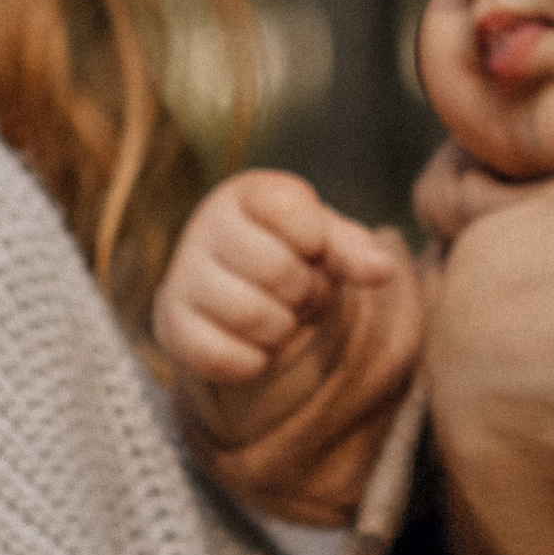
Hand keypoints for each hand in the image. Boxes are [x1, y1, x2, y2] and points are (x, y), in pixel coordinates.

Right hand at [153, 169, 398, 384]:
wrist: (238, 291)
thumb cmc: (290, 255)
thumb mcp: (326, 244)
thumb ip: (354, 250)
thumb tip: (382, 269)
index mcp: (245, 194)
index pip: (290, 211)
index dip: (315, 241)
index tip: (311, 247)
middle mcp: (205, 228)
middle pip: (277, 269)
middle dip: (304, 290)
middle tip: (298, 291)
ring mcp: (182, 277)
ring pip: (252, 316)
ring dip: (282, 327)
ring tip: (278, 314)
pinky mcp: (171, 326)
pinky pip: (224, 357)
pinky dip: (255, 360)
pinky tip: (255, 343)